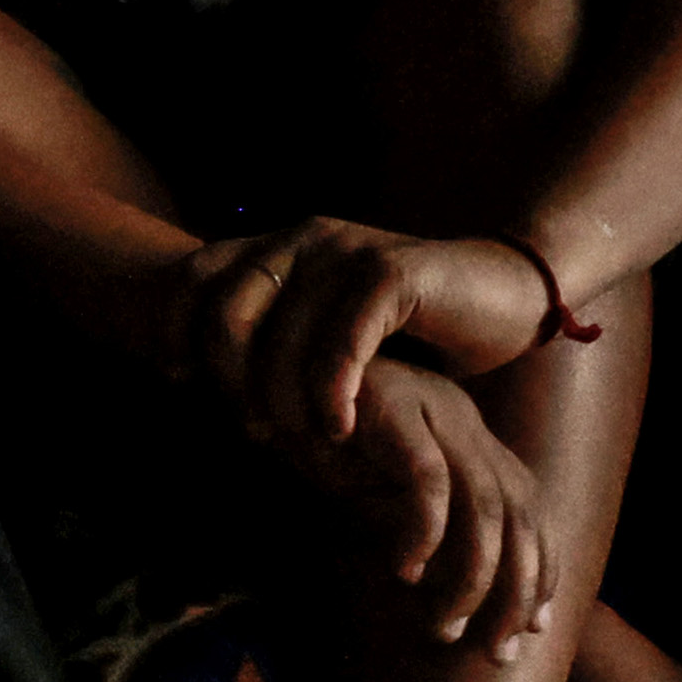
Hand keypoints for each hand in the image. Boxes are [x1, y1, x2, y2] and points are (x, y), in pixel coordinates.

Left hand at [165, 220, 557, 449]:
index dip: (176, 331)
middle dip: (232, 382)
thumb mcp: (332, 329)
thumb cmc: (415, 326)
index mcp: (280, 246)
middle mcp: (304, 239)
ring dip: (286, 404)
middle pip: (225, 314)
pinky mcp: (389, 273)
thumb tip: (207, 380)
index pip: (195, 278)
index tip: (182, 383)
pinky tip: (343, 429)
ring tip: (309, 443)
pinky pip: (340, 345)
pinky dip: (334, 394)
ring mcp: (346, 251)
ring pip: (281, 340)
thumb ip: (280, 335)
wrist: (506, 293)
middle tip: (257, 431)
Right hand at [284, 359, 560, 656]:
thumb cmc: (328, 443)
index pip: (530, 512)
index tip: (532, 629)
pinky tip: (403, 572)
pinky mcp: (398, 408)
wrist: (275, 375)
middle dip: (517, 591)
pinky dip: (423, 533)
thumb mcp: (385, 495)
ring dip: (470, 579)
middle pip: (520, 515)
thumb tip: (458, 602)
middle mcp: (467, 424)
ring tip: (443, 628)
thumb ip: (425, 534)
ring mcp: (437, 412)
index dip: (540, 570)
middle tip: (496, 651)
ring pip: (485, 507)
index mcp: (475, 439)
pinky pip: (428, 480)